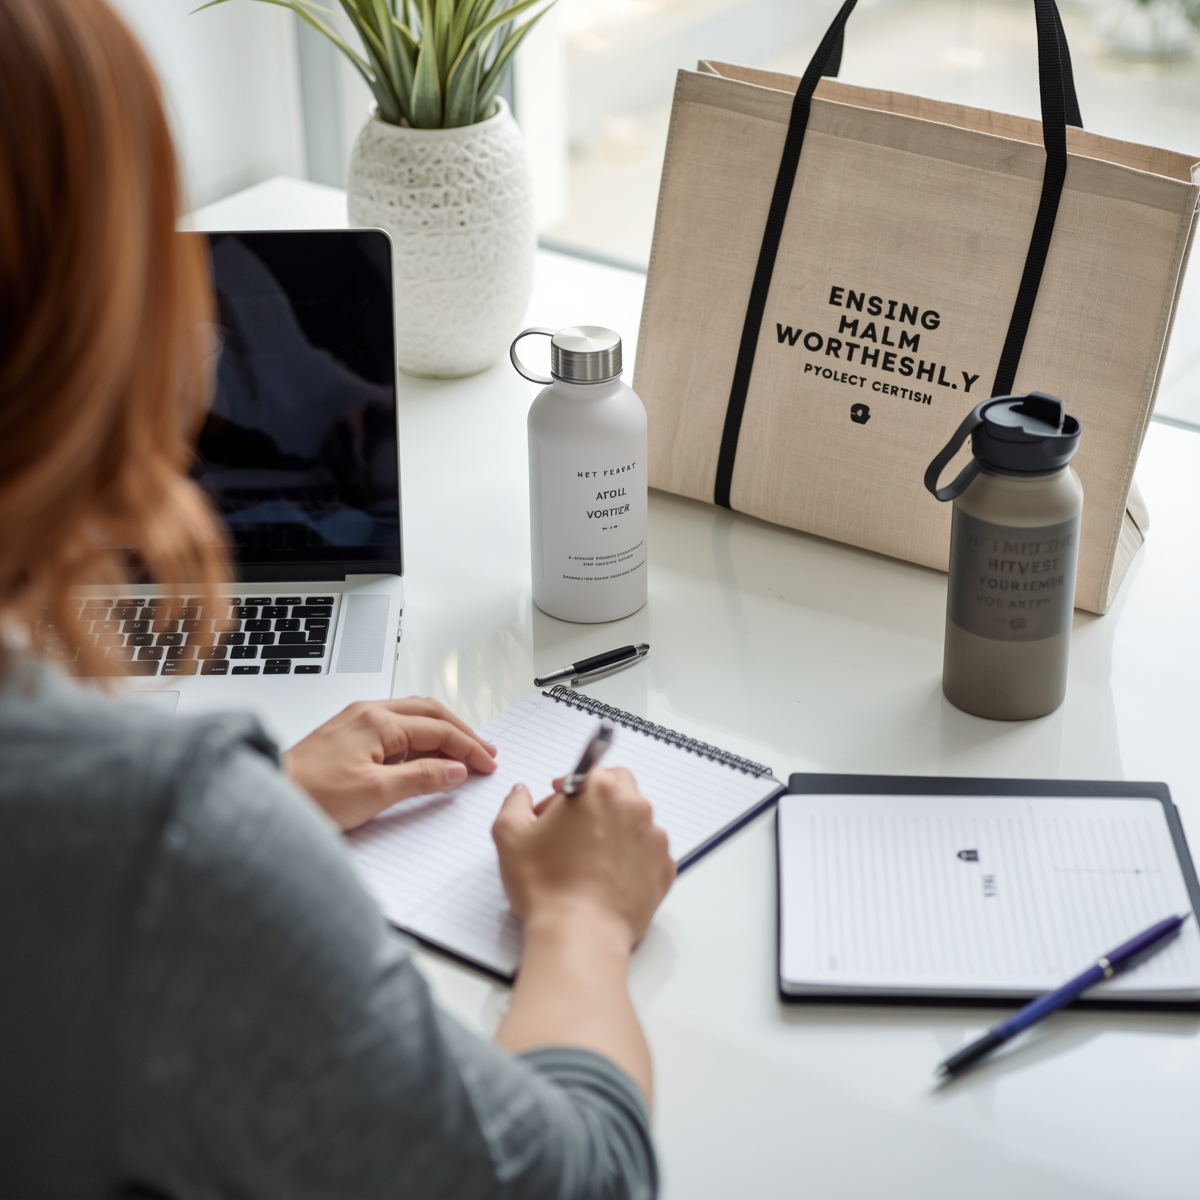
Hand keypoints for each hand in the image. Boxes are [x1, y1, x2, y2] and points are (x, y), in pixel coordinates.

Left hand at [282, 697, 496, 830]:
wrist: (269, 797)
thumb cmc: (310, 794)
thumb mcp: (376, 792)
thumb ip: (421, 778)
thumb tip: (455, 770)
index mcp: (378, 722)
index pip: (439, 730)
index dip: (468, 747)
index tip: (487, 763)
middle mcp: (368, 713)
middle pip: (429, 713)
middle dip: (460, 731)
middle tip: (484, 751)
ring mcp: (356, 720)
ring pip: (412, 716)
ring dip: (440, 731)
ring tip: (460, 750)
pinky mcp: (347, 734)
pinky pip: (394, 726)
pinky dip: (418, 737)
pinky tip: (422, 754)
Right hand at [492, 767, 675, 949]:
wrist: (580, 934)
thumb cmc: (546, 886)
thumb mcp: (509, 837)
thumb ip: (514, 803)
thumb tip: (522, 795)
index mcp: (597, 789)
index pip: (589, 769)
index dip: (568, 787)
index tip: (557, 804)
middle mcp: (632, 807)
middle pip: (619, 787)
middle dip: (598, 799)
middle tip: (574, 825)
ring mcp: (653, 838)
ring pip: (636, 819)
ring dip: (617, 827)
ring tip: (590, 856)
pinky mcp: (664, 868)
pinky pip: (649, 852)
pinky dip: (633, 857)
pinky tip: (609, 875)